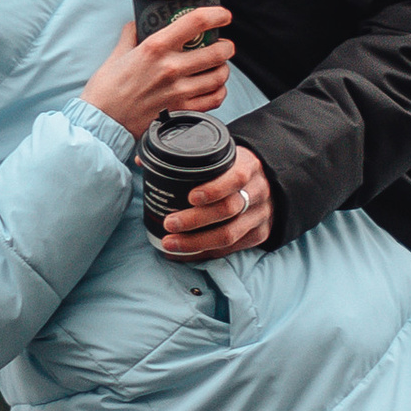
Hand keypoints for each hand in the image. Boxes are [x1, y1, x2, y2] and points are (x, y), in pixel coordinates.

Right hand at [81, 8, 232, 142]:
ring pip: (219, 76)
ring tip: (218, 66)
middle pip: (217, 51)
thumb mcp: (116, 55)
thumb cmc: (106, 91)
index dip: (216, 15)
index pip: (196, 22)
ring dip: (223, 68)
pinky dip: (219, 91)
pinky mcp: (182, 111)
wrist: (102, 123)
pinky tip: (213, 87)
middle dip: (225, 46)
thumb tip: (137, 24)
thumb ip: (131, 36)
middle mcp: (170, 68)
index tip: (222, 15)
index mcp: (155, 48)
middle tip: (222, 45)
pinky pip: (214, 99)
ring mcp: (179, 91)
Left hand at [157, 147, 273, 259]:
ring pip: (230, 234)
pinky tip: (184, 254)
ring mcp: (261, 215)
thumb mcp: (221, 156)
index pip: (236, 178)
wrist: (269, 183)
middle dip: (195, 220)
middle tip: (169, 223)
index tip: (190, 197)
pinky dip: (206, 253)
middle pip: (228, 209)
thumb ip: (186, 157)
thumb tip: (141, 160)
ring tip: (170, 243)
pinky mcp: (259, 234)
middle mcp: (258, 191)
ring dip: (197, 242)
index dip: (214, 189)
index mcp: (248, 166)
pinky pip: (232, 249)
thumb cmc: (233, 169)